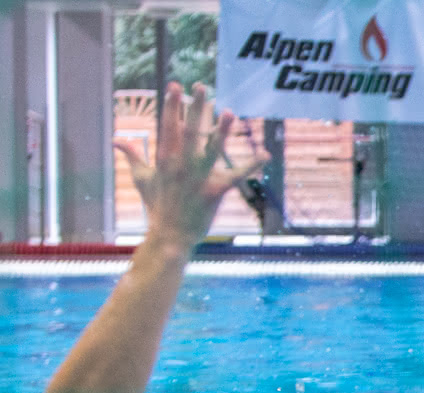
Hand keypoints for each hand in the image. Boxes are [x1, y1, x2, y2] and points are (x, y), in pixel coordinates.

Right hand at [114, 82, 268, 249]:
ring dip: (221, 130)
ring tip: (229, 111)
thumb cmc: (156, 205)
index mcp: (164, 158)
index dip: (172, 104)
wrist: (168, 234)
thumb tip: (116, 140)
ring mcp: (197, 177)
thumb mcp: (141, 178)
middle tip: (201, 86)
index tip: (175, 85)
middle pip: (188, 131)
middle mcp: (181, 164)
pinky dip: (251, 166)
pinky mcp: (214, 191)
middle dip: (195, 108)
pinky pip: (235, 176)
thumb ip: (132, 155)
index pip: (168, 125)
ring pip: (211, 149)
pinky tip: (266, 155)